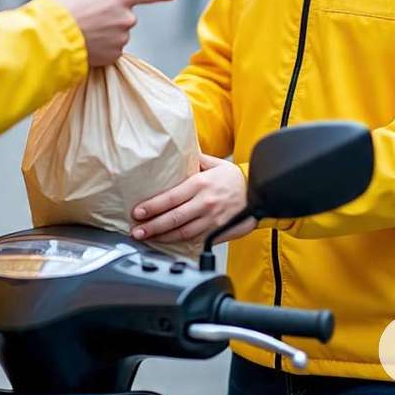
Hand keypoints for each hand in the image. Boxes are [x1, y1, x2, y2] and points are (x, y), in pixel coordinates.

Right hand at [51, 0, 177, 66]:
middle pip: (125, 18)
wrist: (55, 35)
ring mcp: (122, 38)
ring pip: (118, 35)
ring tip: (83, 31)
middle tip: (87, 18)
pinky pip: (112, 51)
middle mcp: (127, 17)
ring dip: (105, 34)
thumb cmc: (63, 6)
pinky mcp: (115, 55)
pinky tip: (87, 44)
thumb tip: (101, 4)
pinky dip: (101, 49)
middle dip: (111, 18)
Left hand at [130, 154, 255, 243]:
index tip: (137, 212)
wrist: (259, 192)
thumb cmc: (234, 178)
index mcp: (200, 184)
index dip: (152, 207)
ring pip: (183, 233)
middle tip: (136, 231)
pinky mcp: (219, 232)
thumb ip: (194, 160)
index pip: (170, 198)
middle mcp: (205, 203)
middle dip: (152, 226)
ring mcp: (212, 220)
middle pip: (173, 219)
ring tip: (148, 238)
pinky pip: (197, 240)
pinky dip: (181, 244)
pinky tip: (169, 244)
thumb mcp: (214, 163)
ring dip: (163, 237)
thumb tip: (176, 151)